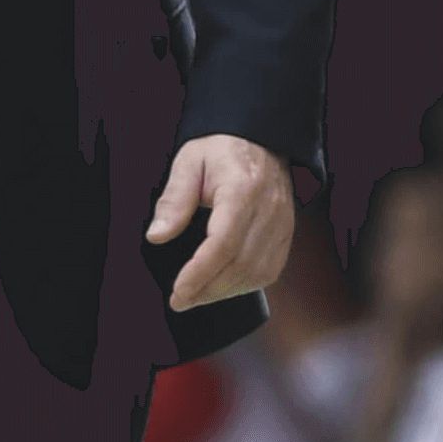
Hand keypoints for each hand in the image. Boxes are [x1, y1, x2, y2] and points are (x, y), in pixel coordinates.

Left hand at [151, 133, 295, 311]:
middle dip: (208, 289)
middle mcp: (269, 211)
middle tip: (179, 301)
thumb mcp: (187, 163)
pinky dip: (245, 285)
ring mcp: (283, 225)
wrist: (259, 140)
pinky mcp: (286, 234)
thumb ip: (173, 200)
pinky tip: (221, 288)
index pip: (223, 243)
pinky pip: (270, 270)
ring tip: (195, 297)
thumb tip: (156, 236)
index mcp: (243, 191)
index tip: (178, 292)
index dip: (200, 273)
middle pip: (241, 264)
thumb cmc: (220, 150)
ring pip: (258, 272)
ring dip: (225, 292)